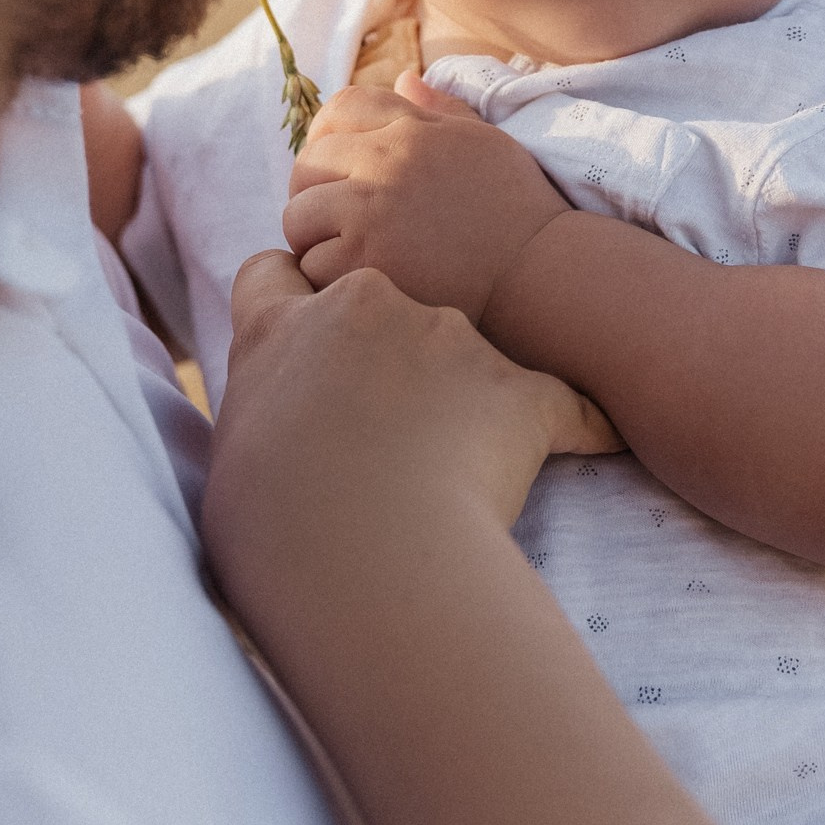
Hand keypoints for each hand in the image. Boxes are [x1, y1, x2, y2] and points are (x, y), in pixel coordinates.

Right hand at [203, 251, 611, 610]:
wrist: (359, 553)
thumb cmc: (275, 533)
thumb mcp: (231, 468)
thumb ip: (260, 428)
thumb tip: (277, 445)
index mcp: (279, 330)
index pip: (274, 272)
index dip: (293, 298)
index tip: (309, 342)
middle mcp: (363, 307)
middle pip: (378, 304)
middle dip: (387, 354)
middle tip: (387, 432)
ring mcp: (447, 337)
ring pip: (462, 350)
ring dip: (462, 396)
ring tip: (457, 475)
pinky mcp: (516, 387)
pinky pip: (564, 405)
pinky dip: (576, 429)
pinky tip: (592, 452)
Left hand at [283, 73, 571, 325]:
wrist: (540, 274)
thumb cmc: (519, 209)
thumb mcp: (485, 142)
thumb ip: (440, 110)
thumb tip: (403, 77)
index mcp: (411, 130)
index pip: (340, 108)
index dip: (328, 134)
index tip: (338, 167)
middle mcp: (384, 163)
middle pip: (308, 162)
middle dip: (314, 190)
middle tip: (337, 220)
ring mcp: (369, 214)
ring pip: (297, 216)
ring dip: (315, 238)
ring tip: (347, 254)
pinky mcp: (364, 264)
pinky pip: (311, 266)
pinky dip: (327, 279)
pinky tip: (359, 283)